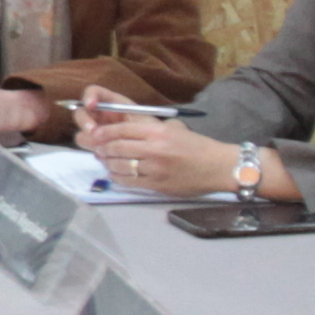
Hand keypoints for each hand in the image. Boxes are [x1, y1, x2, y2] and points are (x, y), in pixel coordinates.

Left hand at [76, 99, 246, 199]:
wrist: (218, 167)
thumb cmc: (197, 146)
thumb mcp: (174, 129)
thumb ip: (149, 129)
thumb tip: (123, 132)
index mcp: (158, 132)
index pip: (122, 130)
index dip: (105, 133)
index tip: (95, 134)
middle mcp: (154, 149)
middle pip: (117, 148)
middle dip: (103, 148)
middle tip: (98, 149)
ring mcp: (155, 169)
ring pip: (120, 166)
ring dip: (108, 164)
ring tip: (105, 161)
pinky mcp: (157, 185)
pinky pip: (129, 182)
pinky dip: (118, 178)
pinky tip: (116, 174)